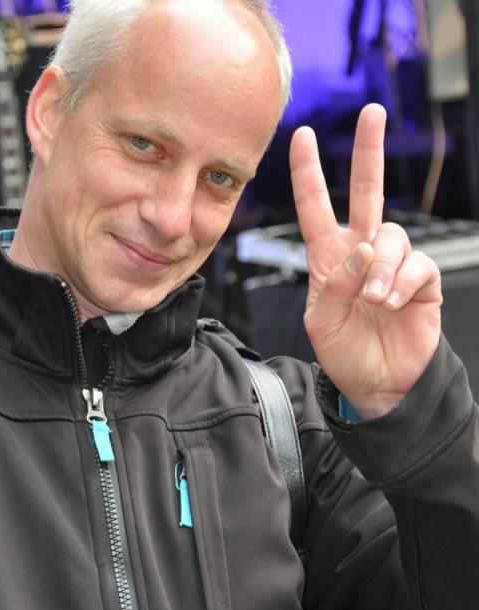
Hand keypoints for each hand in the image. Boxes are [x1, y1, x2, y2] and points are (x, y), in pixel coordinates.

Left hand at [289, 104, 442, 417]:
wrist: (377, 383)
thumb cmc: (342, 351)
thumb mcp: (320, 321)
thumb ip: (336, 285)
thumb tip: (365, 248)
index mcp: (329, 258)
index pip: (316, 207)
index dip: (308, 173)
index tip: (302, 136)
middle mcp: (361, 253)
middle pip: (367, 193)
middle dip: (368, 152)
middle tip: (372, 113)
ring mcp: (392, 264)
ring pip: (392, 235)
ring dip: (382, 268)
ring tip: (375, 301)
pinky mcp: (421, 280)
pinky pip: (416, 265)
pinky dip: (402, 283)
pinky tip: (393, 303)